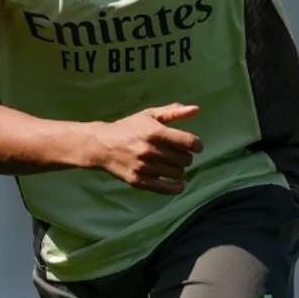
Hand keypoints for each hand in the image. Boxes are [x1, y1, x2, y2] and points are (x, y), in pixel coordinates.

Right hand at [90, 103, 204, 194]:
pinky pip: (165, 189)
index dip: (197, 145)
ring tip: (173, 164)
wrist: (101, 145)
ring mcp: (144, 167)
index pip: (188, 142)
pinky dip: (176, 187)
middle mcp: (150, 150)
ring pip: (177, 173)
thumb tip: (196, 109)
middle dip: (187, 156)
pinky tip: (179, 184)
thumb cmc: (129, 127)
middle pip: (185, 159)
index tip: (196, 146)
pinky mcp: (138, 181)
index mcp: (155, 132)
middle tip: (180, 154)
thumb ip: (173, 112)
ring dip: (180, 169)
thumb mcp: (149, 115)